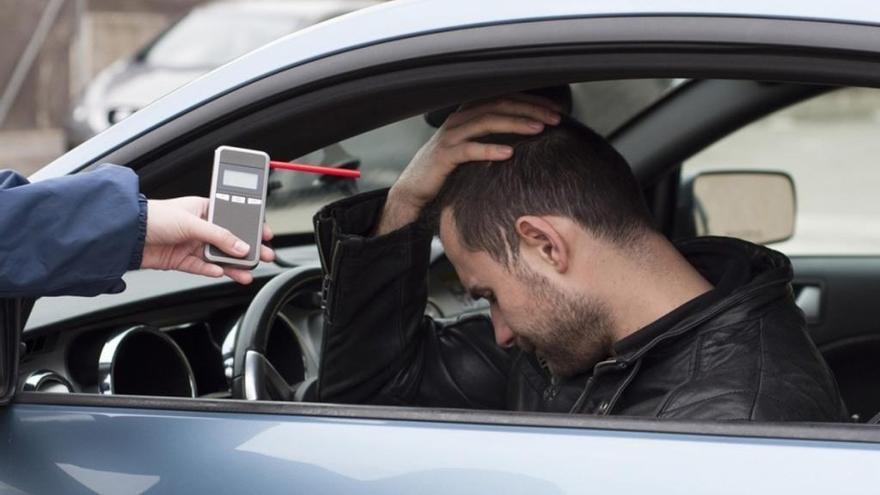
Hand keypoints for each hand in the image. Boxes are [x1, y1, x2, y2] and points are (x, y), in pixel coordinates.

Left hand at [141, 196, 274, 283]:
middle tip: (264, 256)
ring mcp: (190, 244)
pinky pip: (202, 267)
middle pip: (229, 240)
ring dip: (232, 265)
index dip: (251, 226)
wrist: (126, 235)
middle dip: (247, 249)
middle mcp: (199, 226)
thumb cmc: (153, 216)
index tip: (266, 234)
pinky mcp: (181, 260)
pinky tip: (221, 273)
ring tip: (246, 273)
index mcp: (204, 209)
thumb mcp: (192, 222)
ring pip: (218, 257)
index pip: (234, 218)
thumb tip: (241, 246)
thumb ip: (219, 236)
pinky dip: (212, 271)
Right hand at [377, 94, 561, 234]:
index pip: (504, 98)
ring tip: (538, 129)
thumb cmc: (449, 170)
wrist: (415, 189)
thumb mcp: (474, 148)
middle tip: (555, 118)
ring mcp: (450, 136)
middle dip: (530, 109)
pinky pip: (469, 149)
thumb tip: (529, 136)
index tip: (557, 110)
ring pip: (486, 122)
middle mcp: (459, 119)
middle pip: (498, 105)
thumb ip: (494, 137)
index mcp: (468, 114)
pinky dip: (489, 149)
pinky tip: (509, 153)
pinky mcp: (443, 156)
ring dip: (515, 123)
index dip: (532, 101)